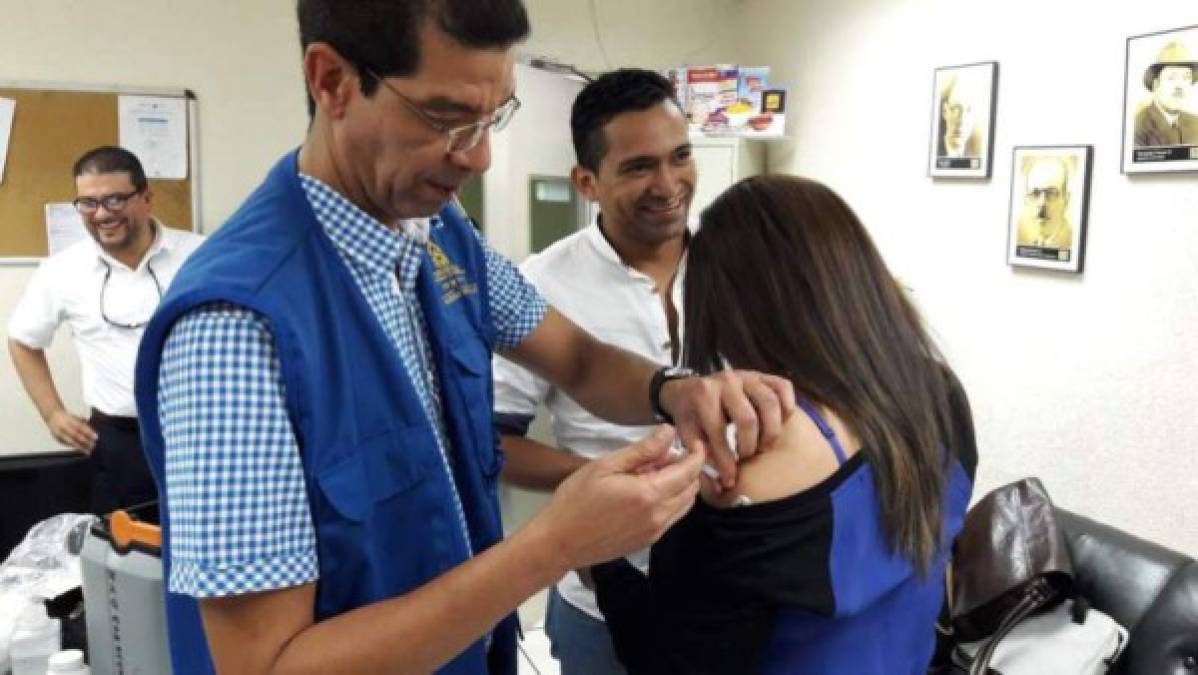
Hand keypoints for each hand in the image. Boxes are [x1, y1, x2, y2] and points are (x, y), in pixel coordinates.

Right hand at [46, 409, 97, 452]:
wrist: (52, 416)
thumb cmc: (68, 418)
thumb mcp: (76, 417)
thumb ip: (84, 424)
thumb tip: (93, 434)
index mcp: (70, 420)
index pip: (80, 427)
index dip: (88, 432)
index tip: (96, 437)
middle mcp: (64, 426)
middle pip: (75, 435)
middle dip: (85, 441)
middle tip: (93, 446)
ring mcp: (59, 433)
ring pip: (70, 441)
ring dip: (80, 447)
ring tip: (87, 451)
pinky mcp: (56, 438)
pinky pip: (66, 444)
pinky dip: (74, 447)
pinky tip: (80, 450)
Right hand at [534, 426, 703, 569]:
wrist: (559, 542)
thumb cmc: (576, 500)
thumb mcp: (606, 466)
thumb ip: (642, 450)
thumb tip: (669, 433)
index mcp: (649, 494)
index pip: (689, 471)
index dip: (696, 454)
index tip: (694, 441)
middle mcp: (659, 516)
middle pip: (692, 489)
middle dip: (688, 469)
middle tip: (664, 455)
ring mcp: (655, 532)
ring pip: (685, 505)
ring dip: (680, 486)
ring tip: (653, 472)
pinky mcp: (648, 542)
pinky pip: (672, 518)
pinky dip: (670, 501)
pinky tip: (646, 492)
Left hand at [660, 370, 795, 488]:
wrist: (688, 388)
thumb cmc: (690, 415)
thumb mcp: (686, 432)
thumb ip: (698, 452)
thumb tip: (716, 479)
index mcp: (703, 395)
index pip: (718, 432)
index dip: (725, 461)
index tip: (729, 480)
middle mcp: (726, 381)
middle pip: (748, 419)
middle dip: (749, 446)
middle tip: (746, 457)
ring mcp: (746, 376)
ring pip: (770, 402)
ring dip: (771, 430)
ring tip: (763, 445)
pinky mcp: (761, 375)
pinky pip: (783, 387)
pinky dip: (787, 406)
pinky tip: (780, 422)